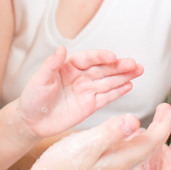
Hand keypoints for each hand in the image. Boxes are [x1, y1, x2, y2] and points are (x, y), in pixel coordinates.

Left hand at [17, 47, 142, 138]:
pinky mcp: (90, 105)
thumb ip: (51, 64)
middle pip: (103, 69)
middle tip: (134, 64)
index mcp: (68, 66)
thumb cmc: (32, 97)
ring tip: (138, 71)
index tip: (113, 57)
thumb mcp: (39, 79)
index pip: (88, 59)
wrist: (32, 121)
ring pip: (108, 82)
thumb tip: (60, 48)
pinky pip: (106, 97)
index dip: (101, 57)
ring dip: (123, 76)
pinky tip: (129, 85)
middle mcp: (80, 76)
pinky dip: (118, 91)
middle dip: (119, 66)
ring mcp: (86, 90)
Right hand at [33, 104, 170, 169]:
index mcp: (120, 161)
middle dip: (161, 127)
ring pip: (138, 149)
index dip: (163, 124)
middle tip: (167, 110)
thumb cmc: (61, 169)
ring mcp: (111, 169)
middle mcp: (119, 167)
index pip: (150, 142)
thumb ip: (111, 132)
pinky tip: (128, 134)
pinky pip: (126, 151)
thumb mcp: (86, 144)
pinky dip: (134, 138)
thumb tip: (135, 120)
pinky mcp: (102, 168)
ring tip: (155, 120)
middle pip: (148, 146)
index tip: (170, 109)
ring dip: (149, 132)